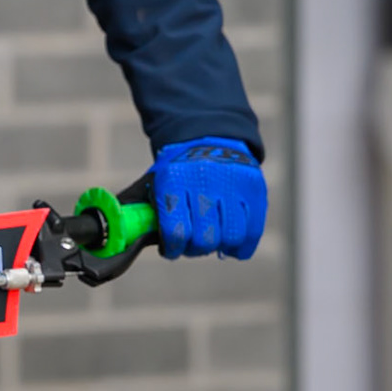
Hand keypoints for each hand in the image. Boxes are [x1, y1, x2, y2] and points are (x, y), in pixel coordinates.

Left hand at [150, 137, 265, 259]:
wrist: (210, 140)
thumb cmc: (179, 172)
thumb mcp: (155, 181)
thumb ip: (144, 210)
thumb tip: (136, 238)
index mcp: (173, 179)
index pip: (175, 229)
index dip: (173, 248)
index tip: (171, 250)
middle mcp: (204, 180)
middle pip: (205, 237)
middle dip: (196, 249)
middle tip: (192, 245)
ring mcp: (233, 184)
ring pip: (231, 236)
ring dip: (219, 247)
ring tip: (212, 242)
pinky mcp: (254, 189)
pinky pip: (253, 231)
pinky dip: (241, 247)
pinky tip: (231, 246)